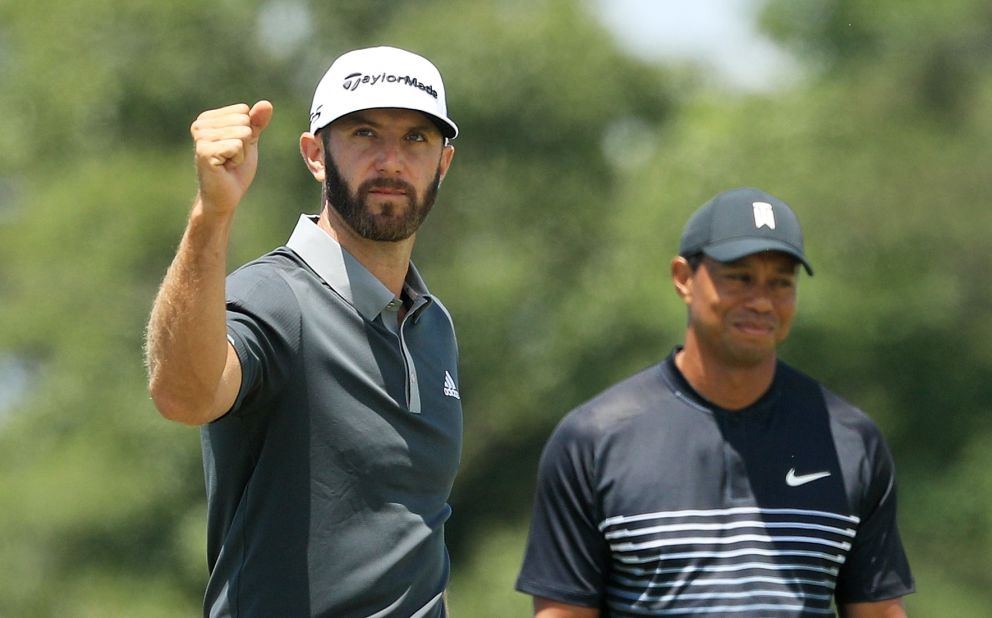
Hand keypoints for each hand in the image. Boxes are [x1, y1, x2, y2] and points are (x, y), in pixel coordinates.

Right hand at [190, 100, 272, 215]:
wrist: (225, 197)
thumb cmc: (235, 170)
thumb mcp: (250, 141)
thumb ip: (257, 122)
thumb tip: (266, 104)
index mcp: (208, 119)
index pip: (243, 111)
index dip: (247, 133)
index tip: (234, 149)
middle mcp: (200, 125)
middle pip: (244, 121)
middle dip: (245, 143)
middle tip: (232, 158)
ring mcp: (201, 138)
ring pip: (242, 133)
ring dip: (242, 153)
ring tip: (228, 163)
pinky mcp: (205, 152)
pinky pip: (237, 145)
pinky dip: (238, 159)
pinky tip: (225, 167)